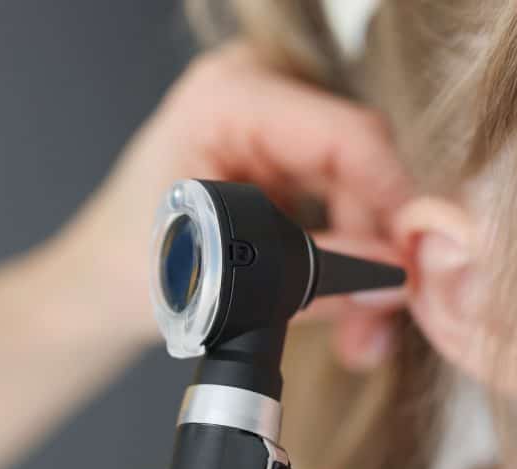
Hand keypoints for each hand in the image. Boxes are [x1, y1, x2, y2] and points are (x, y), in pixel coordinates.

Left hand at [51, 43, 412, 366]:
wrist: (100, 282)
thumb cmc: (128, 267)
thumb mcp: (218, 276)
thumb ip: (311, 277)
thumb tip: (391, 281)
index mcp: (226, 99)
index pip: (344, 136)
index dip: (393, 200)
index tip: (415, 263)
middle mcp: (255, 91)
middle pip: (359, 162)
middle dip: (377, 246)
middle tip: (383, 317)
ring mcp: (273, 117)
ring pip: (360, 186)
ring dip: (368, 260)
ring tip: (362, 329)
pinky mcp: (285, 150)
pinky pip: (344, 196)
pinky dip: (351, 251)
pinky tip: (349, 300)